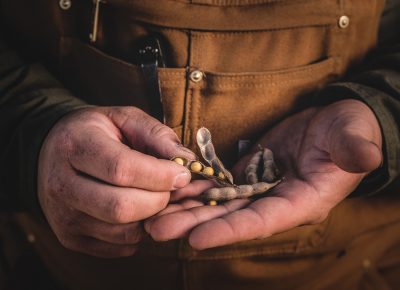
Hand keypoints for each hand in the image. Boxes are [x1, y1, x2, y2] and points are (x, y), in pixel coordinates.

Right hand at [38, 106, 194, 256]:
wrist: (52, 153)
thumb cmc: (95, 133)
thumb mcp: (124, 118)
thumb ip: (156, 134)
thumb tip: (187, 160)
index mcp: (75, 146)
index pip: (121, 170)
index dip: (160, 175)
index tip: (182, 174)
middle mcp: (62, 185)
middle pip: (122, 207)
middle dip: (159, 200)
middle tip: (171, 188)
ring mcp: (64, 217)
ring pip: (124, 232)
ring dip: (152, 218)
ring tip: (155, 197)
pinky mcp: (71, 238)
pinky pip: (120, 246)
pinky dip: (140, 232)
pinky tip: (139, 211)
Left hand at [145, 100, 382, 248]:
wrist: (334, 122)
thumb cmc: (350, 129)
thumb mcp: (354, 135)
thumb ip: (354, 148)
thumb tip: (364, 156)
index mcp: (302, 200)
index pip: (263, 221)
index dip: (231, 231)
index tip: (196, 239)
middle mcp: (276, 201)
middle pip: (231, 217)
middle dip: (194, 224)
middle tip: (156, 229)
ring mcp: (259, 188)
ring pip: (218, 203)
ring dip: (187, 208)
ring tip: (153, 214)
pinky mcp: (248, 173)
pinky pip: (218, 183)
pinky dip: (195, 187)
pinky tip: (170, 189)